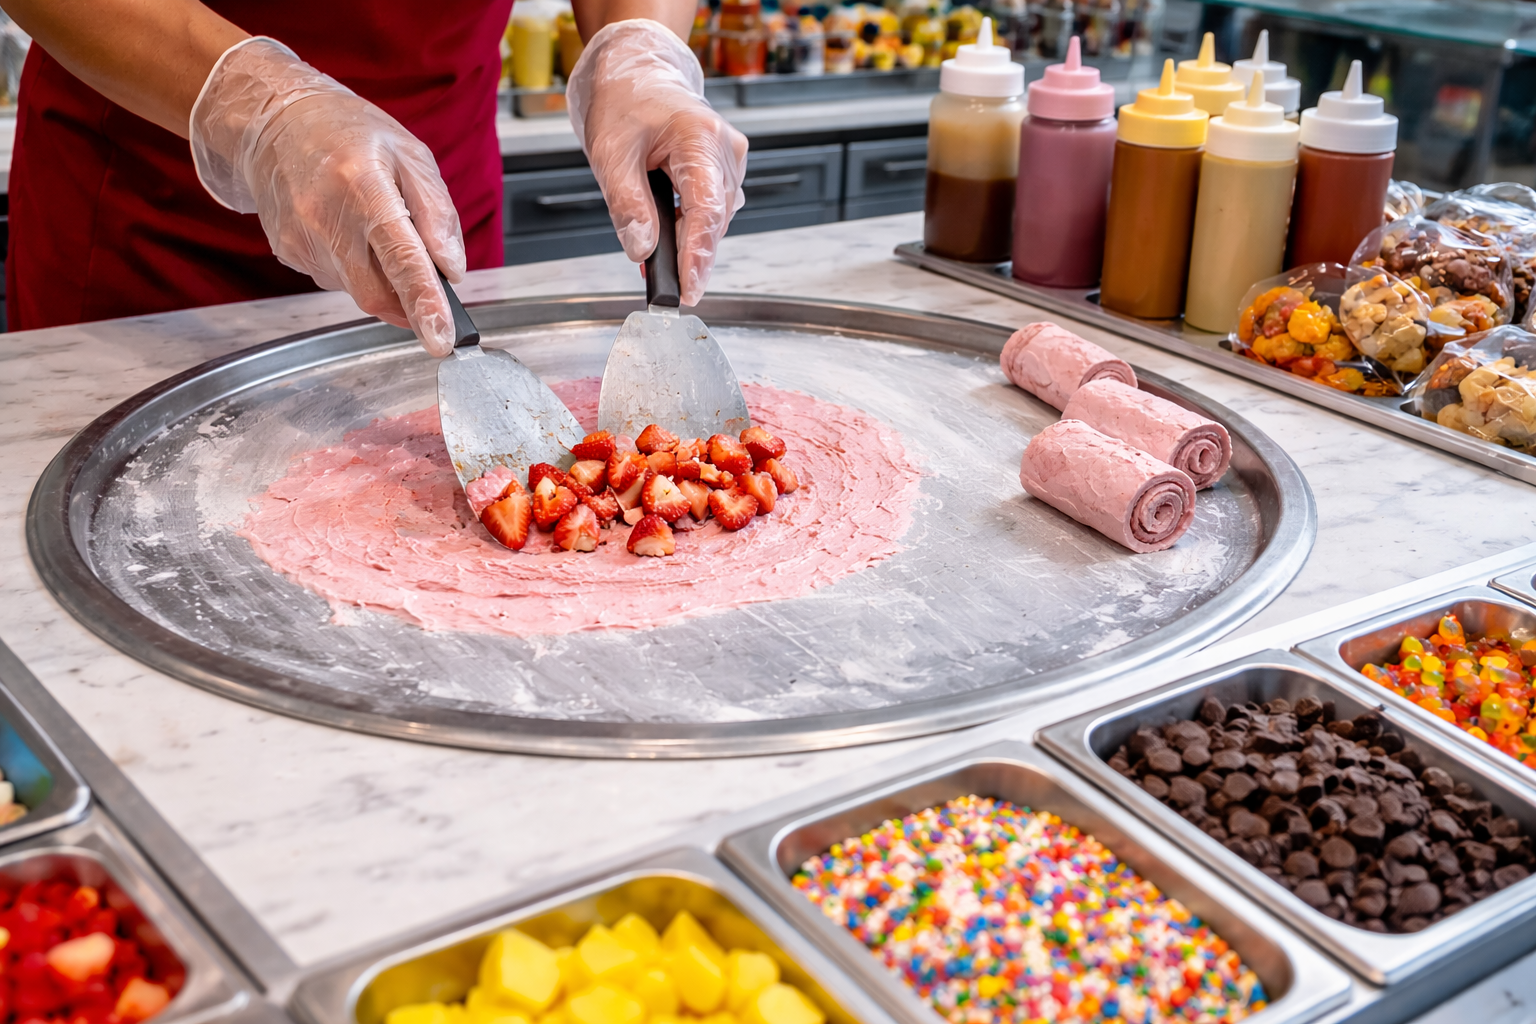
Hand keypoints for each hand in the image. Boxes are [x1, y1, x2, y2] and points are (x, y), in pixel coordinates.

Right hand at [189, 38, 464, 355]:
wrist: (273, 119)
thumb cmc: (348, 132)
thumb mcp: (410, 154)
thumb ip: (437, 214)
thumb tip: (453, 270)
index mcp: (362, 186)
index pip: (400, 259)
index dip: (424, 304)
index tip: (441, 340)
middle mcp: (325, 218)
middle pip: (378, 294)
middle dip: (409, 303)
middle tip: (424, 280)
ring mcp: (301, 240)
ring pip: (360, 291)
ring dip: (382, 276)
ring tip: (373, 226)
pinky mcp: (290, 254)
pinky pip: (338, 279)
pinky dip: (357, 267)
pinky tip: (348, 230)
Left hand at [567, 20, 747, 305]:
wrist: (637, 71)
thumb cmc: (624, 101)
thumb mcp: (611, 152)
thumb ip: (627, 204)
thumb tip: (642, 249)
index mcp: (700, 138)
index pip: (706, 211)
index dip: (697, 257)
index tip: (687, 292)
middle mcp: (726, 149)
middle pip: (713, 220)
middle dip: (688, 255)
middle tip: (660, 284)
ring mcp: (730, 159)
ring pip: (714, 218)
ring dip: (687, 240)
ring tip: (655, 256)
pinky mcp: (725, 168)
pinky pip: (711, 208)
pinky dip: (689, 226)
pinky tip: (667, 233)